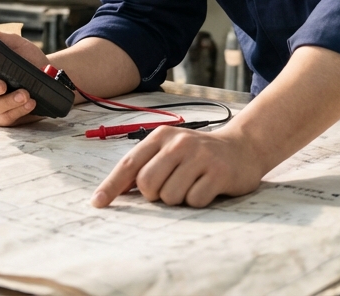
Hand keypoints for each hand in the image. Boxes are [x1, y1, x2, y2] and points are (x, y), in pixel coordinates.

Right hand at [0, 29, 51, 126]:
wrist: (51, 77)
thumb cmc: (29, 60)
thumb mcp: (16, 45)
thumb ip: (0, 39)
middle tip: (2, 84)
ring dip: (8, 101)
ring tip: (25, 94)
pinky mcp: (2, 118)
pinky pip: (4, 118)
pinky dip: (18, 111)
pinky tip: (30, 103)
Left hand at [90, 126, 266, 207]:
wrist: (242, 148)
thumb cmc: (197, 155)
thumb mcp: (169, 151)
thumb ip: (144, 167)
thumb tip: (113, 193)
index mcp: (161, 136)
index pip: (129, 164)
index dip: (111, 186)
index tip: (98, 203)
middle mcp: (179, 143)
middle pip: (147, 184)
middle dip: (154, 194)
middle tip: (170, 187)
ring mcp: (200, 157)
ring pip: (170, 196)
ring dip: (179, 198)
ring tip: (192, 184)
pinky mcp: (218, 173)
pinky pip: (194, 201)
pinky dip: (197, 201)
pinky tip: (207, 187)